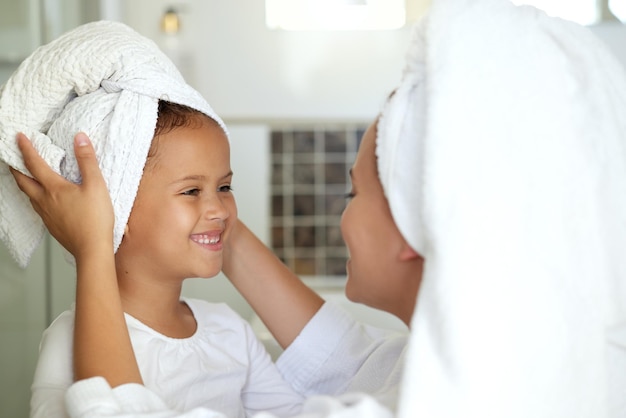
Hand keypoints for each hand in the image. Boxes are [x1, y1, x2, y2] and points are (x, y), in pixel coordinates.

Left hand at [10, 132, 113, 259]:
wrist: (92, 249)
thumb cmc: (95, 219)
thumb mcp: (96, 185)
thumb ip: (87, 160)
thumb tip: (80, 138)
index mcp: (53, 188)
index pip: (34, 163)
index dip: (26, 148)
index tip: (19, 137)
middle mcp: (45, 201)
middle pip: (23, 181)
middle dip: (15, 167)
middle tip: (11, 158)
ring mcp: (46, 215)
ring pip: (28, 195)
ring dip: (24, 183)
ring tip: (25, 177)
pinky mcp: (52, 226)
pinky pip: (37, 207)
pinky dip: (34, 197)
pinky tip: (43, 200)